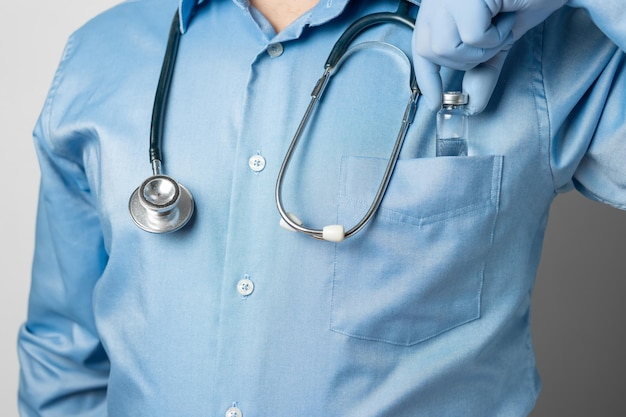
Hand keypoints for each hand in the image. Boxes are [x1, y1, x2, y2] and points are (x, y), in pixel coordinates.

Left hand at [413, 0, 567, 113]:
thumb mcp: (499, 39)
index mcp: (439, 5)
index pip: (421, 47)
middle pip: (431, 52)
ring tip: (500, 23)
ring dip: (482, 47)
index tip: (434, 103)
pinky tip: (505, 13)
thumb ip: (483, 69)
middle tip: (493, 39)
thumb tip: (472, 105)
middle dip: (466, 59)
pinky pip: (471, 36)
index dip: (427, 79)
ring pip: (447, 47)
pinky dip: (495, 34)